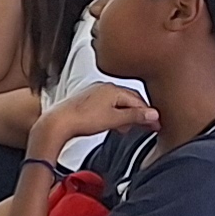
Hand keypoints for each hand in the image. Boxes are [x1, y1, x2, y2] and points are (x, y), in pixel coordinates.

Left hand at [32, 79, 156, 162]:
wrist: (58, 123)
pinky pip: (106, 107)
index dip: (148, 113)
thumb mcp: (115, 119)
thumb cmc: (82, 119)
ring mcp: (94, 93)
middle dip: (138, 114)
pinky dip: (114, 116)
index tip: (156, 123)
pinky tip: (113, 125)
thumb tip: (152, 115)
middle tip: (147, 126)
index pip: (138, 99)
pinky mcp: (86, 102)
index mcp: (112, 88)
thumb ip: (135, 116)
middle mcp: (103, 87)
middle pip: (128, 100)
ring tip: (129, 128)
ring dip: (126, 116)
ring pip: (117, 104)